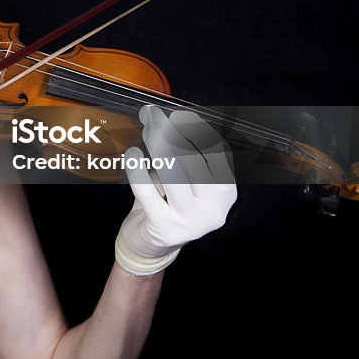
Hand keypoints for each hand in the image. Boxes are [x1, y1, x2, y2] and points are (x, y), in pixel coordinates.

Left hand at [114, 105, 236, 274]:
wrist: (151, 244)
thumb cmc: (166, 202)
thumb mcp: (179, 176)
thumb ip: (176, 149)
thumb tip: (158, 115)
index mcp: (225, 192)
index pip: (216, 152)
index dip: (196, 129)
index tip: (178, 114)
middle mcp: (215, 208)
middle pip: (193, 160)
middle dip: (172, 133)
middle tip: (153, 117)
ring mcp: (192, 221)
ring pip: (175, 175)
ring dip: (158, 146)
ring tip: (147, 130)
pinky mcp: (166, 228)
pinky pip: (149, 193)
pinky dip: (138, 170)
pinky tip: (132, 155)